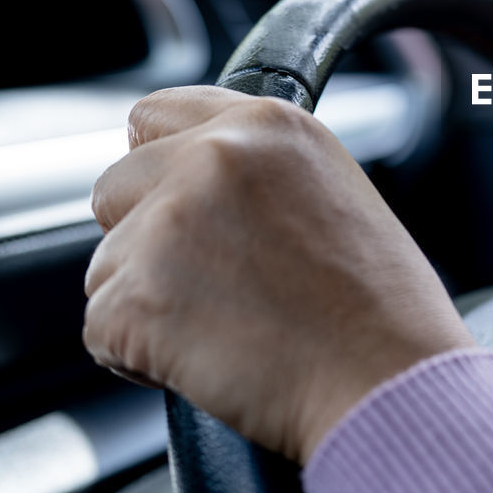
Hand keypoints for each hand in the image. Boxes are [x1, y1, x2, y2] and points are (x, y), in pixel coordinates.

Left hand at [84, 86, 474, 463]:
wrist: (390, 378)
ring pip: (106, 263)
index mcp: (270, 125)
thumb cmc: (383, 307)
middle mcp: (213, 157)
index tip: (175, 196)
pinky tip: (212, 356)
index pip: (155, 114)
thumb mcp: (336, 193)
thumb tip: (195, 185)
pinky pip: (102, 327)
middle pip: (115, 185)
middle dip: (144, 233)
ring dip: (148, 298)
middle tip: (212, 278)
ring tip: (230, 324)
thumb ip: (260, 172)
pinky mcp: (136, 295)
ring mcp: (168, 223)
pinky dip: (140, 354)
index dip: (161, 164)